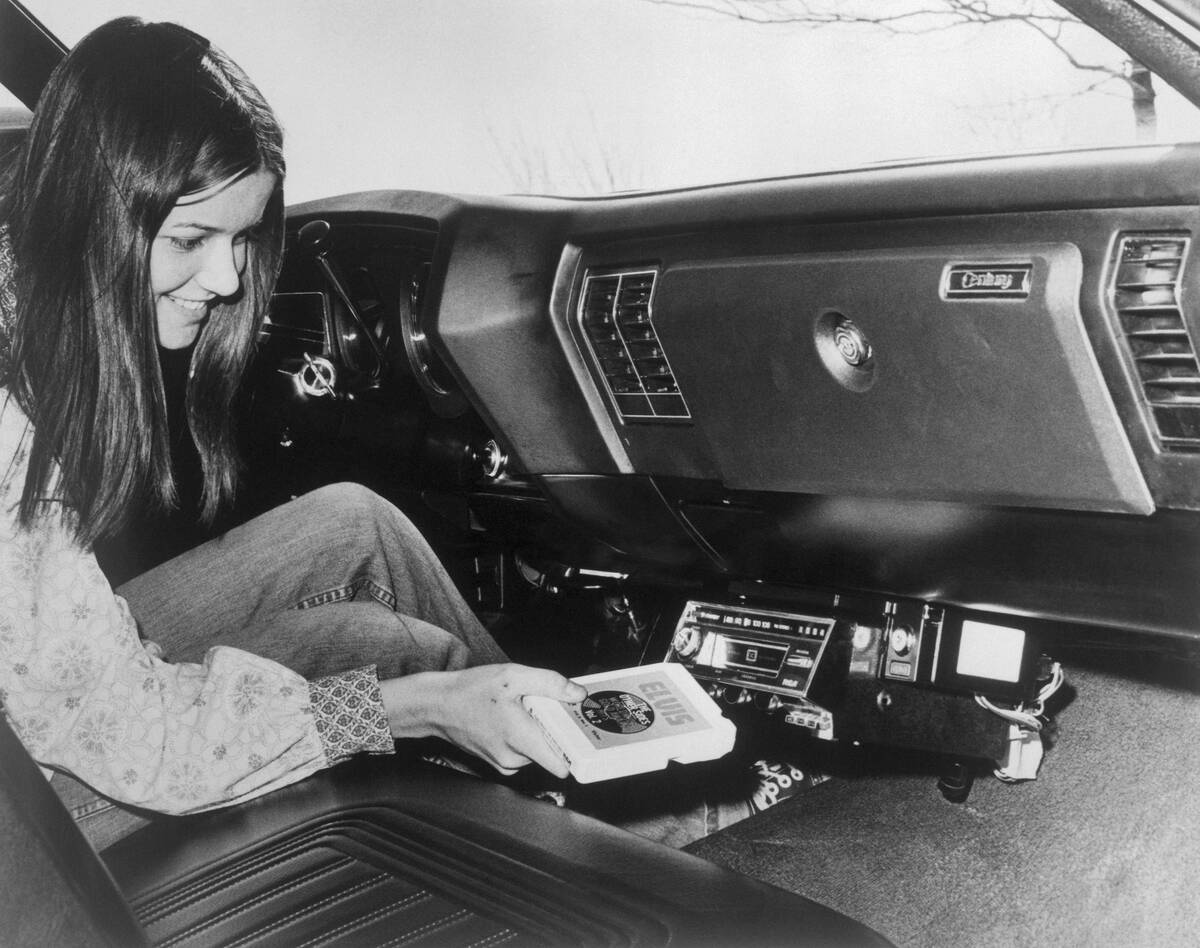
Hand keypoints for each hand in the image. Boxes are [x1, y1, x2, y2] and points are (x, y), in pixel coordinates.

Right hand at [380, 663, 585, 778]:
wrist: (437, 705)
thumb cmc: (470, 690)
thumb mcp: (513, 675)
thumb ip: (550, 683)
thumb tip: (577, 694)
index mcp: (521, 740)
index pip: (561, 766)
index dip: (575, 751)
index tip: (580, 733)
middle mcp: (513, 759)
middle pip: (551, 752)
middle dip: (553, 730)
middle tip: (544, 708)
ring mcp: (503, 763)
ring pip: (536, 751)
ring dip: (536, 731)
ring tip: (522, 709)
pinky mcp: (497, 761)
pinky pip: (522, 751)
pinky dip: (523, 736)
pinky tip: (511, 716)